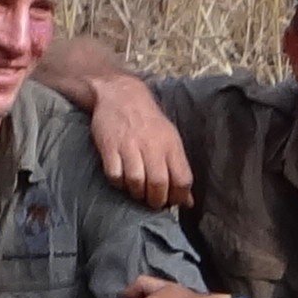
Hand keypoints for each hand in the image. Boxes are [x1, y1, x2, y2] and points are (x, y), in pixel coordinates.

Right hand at [79, 70, 196, 207]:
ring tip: (137, 192)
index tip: (172, 201)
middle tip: (152, 201)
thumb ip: (179, 170)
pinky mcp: (109, 147)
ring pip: (136, 182)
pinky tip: (122, 179)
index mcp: (171, 145)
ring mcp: (129, 146)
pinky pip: (114, 175)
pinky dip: (118, 183)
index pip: (182, 179)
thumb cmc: (148, 123)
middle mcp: (152, 145)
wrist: (121, 96)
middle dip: (156, 201)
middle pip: (159, 184)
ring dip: (136, 193)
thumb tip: (188, 201)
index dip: (179, 197)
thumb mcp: (170, 140)